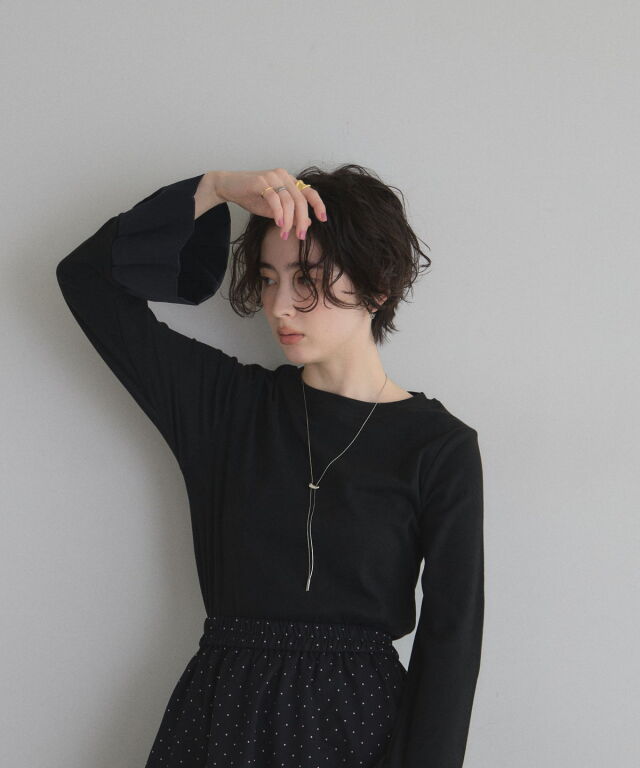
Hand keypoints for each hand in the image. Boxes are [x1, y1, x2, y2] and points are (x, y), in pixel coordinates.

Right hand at [213, 168, 327, 239]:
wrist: (227, 186)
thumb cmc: (250, 196)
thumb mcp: (273, 209)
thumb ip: (289, 214)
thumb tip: (307, 223)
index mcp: (289, 180)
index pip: (309, 191)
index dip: (318, 205)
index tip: (323, 219)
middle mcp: (283, 176)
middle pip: (300, 199)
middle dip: (302, 220)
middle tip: (300, 236)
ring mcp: (272, 177)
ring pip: (288, 201)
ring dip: (288, 221)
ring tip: (284, 234)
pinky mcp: (260, 182)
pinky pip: (275, 199)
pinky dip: (279, 213)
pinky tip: (279, 224)